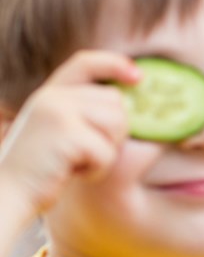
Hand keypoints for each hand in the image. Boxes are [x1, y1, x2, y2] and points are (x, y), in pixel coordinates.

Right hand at [0, 50, 137, 224]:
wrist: (8, 193)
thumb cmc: (42, 170)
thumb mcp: (58, 131)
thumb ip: (83, 112)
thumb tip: (128, 104)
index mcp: (49, 93)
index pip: (86, 62)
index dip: (115, 64)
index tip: (138, 76)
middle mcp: (52, 96)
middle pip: (115, 102)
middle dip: (114, 132)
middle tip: (86, 153)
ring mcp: (58, 111)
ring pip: (117, 125)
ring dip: (107, 152)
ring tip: (77, 162)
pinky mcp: (66, 133)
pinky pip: (107, 151)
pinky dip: (97, 169)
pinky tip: (72, 172)